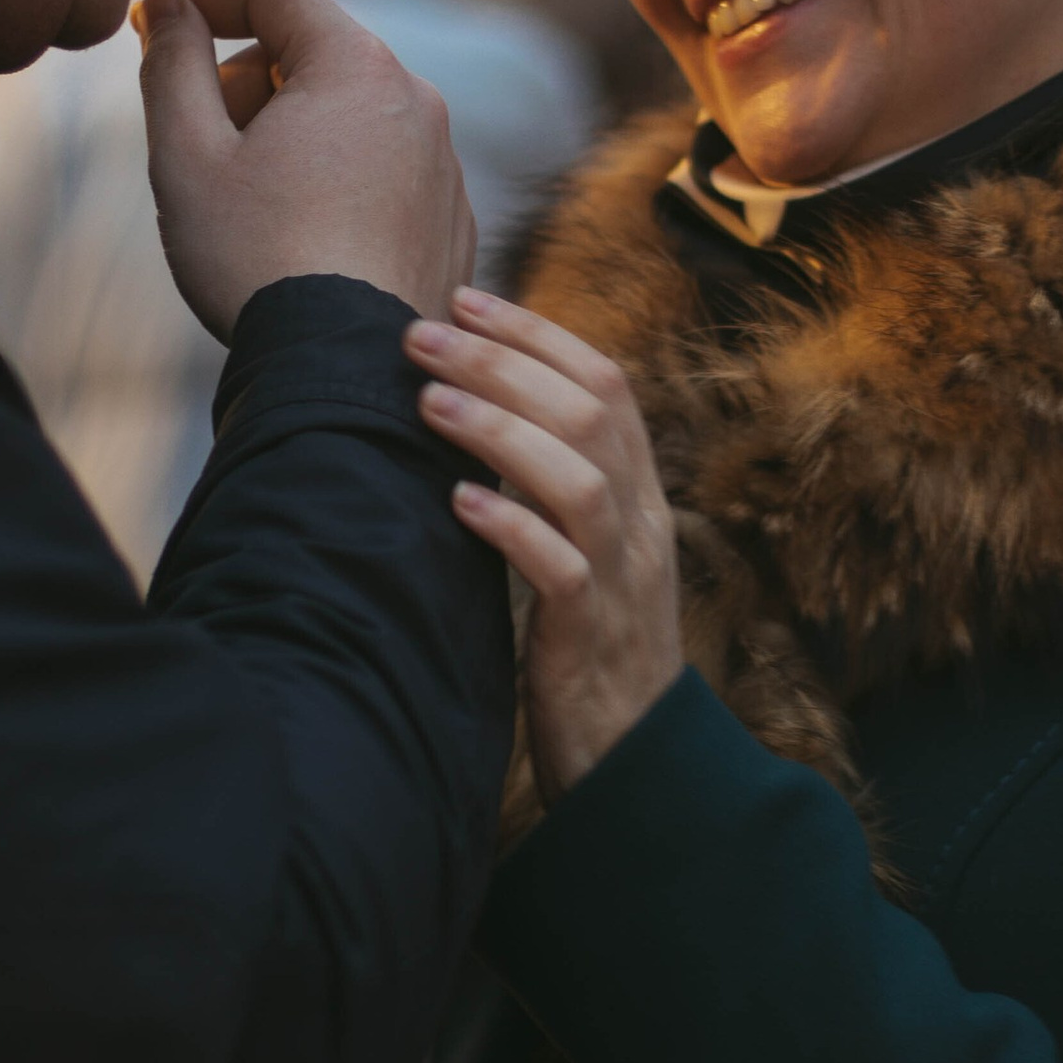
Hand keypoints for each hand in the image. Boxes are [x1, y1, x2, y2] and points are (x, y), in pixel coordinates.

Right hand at [136, 0, 475, 337]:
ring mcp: (444, 165)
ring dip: (292, 138)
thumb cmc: (256, 259)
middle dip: (249, 83)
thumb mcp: (186, 153)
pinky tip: (299, 243)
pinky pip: (382, 173)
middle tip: (204, 148)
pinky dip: (336, 184)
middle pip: (315, 54)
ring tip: (251, 208)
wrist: (344, 373)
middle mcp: (418, 103)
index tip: (162, 25)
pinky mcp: (451, 221)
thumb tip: (168, 8)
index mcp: (358, 67)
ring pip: (350, 118)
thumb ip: (171, 63)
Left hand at [404, 288, 683, 804]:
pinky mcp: (590, 641)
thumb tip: (480, 409)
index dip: (537, 334)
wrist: (636, 763)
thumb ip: (553, 486)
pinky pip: (562, 572)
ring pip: (581, 480)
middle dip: (504, 363)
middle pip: (591, 413)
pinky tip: (459, 504)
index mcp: (640, 496)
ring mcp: (623, 582)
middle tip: (421, 335)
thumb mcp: (586, 553)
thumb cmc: (590, 649)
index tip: (464, 299)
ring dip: (501, 432)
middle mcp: (642, 526)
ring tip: (428, 404)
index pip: (605, 383)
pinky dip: (512, 529)